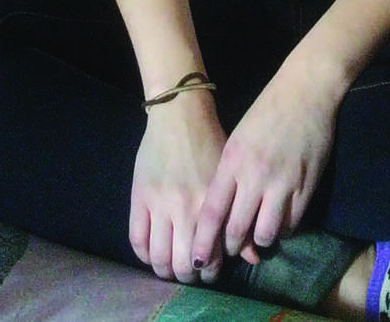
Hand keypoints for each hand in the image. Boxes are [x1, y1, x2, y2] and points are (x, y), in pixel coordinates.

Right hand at [130, 91, 226, 282]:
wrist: (179, 114)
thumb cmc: (210, 143)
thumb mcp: (228, 178)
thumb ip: (238, 218)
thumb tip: (253, 258)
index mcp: (210, 204)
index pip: (210, 256)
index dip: (210, 272)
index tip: (210, 270)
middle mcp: (184, 208)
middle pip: (183, 264)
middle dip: (188, 276)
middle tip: (191, 271)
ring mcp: (158, 203)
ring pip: (159, 257)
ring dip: (165, 270)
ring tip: (171, 266)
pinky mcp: (138, 197)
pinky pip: (137, 240)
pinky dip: (144, 255)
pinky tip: (152, 253)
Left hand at [191, 67, 339, 281]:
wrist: (305, 90)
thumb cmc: (266, 111)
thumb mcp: (237, 139)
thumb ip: (229, 174)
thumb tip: (220, 212)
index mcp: (233, 161)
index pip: (212, 213)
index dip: (204, 241)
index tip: (199, 259)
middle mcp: (255, 176)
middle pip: (236, 230)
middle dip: (231, 247)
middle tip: (230, 250)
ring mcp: (283, 183)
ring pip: (265, 234)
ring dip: (258, 241)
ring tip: (256, 236)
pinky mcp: (307, 187)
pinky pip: (291, 225)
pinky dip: (283, 230)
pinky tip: (279, 222)